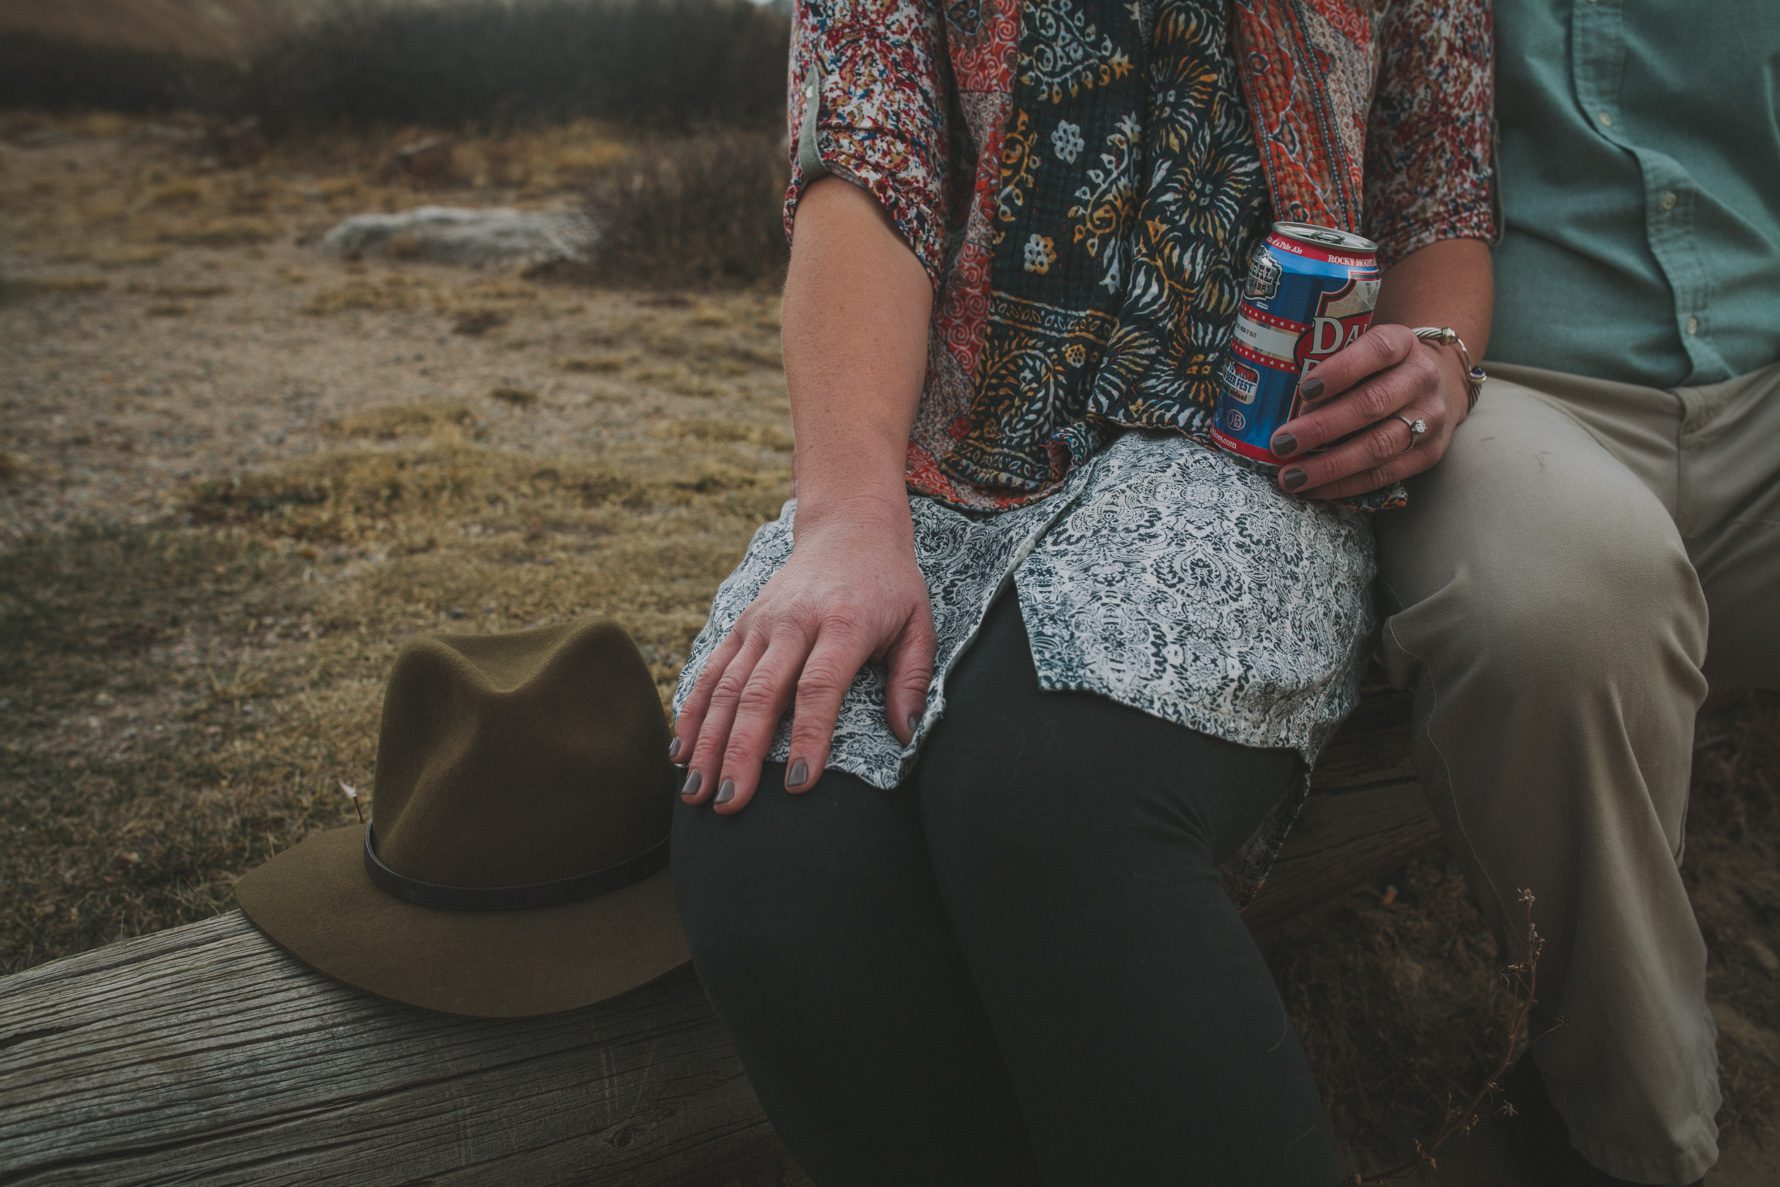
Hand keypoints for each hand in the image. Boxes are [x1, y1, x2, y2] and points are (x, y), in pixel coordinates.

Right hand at [671, 500, 936, 814]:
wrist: (848, 528)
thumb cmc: (889, 585)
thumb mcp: (918, 623)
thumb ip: (913, 679)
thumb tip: (908, 735)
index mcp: (843, 623)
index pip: (819, 686)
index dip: (809, 736)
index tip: (799, 784)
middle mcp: (794, 622)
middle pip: (761, 693)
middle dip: (741, 752)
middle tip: (729, 803)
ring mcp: (761, 622)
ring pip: (727, 687)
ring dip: (707, 742)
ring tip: (695, 793)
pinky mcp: (741, 624)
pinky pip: (711, 671)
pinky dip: (692, 713)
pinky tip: (680, 754)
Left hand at [1267, 323, 1470, 499]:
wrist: (1440, 384)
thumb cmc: (1380, 367)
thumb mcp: (1363, 350)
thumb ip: (1328, 365)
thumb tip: (1271, 398)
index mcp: (1402, 344)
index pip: (1375, 351)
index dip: (1340, 370)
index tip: (1303, 390)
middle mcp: (1421, 378)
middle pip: (1371, 404)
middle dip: (1322, 428)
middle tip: (1281, 443)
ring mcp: (1430, 418)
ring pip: (1378, 446)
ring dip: (1329, 466)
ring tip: (1290, 476)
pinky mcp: (1429, 454)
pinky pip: (1384, 475)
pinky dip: (1345, 485)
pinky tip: (1313, 489)